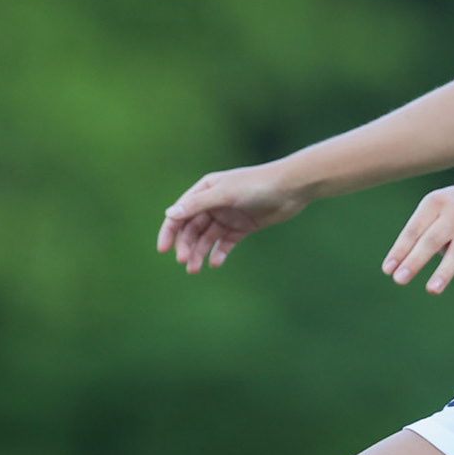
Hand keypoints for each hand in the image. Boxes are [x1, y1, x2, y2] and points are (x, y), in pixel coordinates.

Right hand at [156, 163, 307, 273]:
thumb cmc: (256, 185)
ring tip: (194, 270)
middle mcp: (214, 202)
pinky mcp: (242, 227)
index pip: (181, 212)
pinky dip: (219, 253)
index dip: (169, 231)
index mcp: (206, 189)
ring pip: (207, 238)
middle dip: (186, 245)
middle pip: (192, 228)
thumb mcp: (225, 194)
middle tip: (185, 262)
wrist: (290, 188)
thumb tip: (169, 213)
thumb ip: (197, 204)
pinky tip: (215, 263)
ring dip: (199, 253)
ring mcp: (228, 215)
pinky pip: (225, 243)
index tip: (163, 250)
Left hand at [382, 172, 453, 294]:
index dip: (400, 250)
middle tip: (400, 279)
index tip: (388, 270)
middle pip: (432, 240)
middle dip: (415, 260)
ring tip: (431, 289)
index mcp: (434, 203)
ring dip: (444, 271)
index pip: (413, 229)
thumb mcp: (438, 206)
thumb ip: (425, 231)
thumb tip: (411, 264)